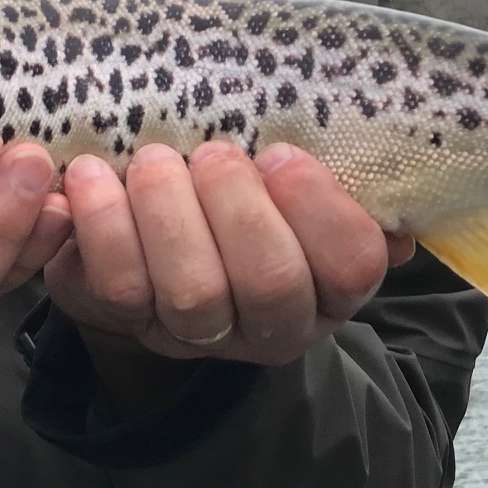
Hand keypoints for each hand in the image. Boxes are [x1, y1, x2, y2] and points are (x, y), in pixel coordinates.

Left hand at [42, 142, 415, 376]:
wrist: (153, 244)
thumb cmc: (243, 198)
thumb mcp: (300, 188)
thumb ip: (348, 186)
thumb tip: (395, 206)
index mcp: (330, 284)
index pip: (353, 265)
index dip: (320, 210)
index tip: (282, 156)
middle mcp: (269, 324)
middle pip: (269, 283)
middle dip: (239, 209)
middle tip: (212, 154)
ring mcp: (194, 333)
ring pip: (190, 293)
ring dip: (167, 213)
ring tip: (152, 160)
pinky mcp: (124, 320)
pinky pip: (114, 286)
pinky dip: (99, 224)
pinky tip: (92, 176)